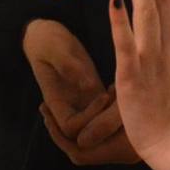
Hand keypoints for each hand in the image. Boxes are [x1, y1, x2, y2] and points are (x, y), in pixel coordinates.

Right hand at [23, 20, 139, 165]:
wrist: (45, 34)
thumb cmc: (46, 38)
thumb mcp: (55, 47)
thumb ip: (69, 66)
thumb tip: (88, 85)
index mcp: (56, 101)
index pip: (71, 128)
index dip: (89, 118)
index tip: (104, 95)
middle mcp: (69, 107)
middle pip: (87, 135)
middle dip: (107, 124)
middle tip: (123, 100)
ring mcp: (82, 103)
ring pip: (100, 126)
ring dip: (114, 116)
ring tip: (121, 90)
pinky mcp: (93, 95)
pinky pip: (107, 112)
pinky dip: (118, 105)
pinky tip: (122, 83)